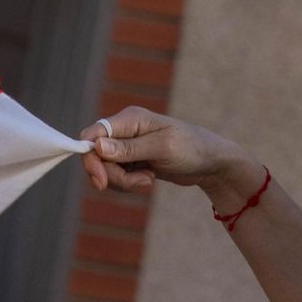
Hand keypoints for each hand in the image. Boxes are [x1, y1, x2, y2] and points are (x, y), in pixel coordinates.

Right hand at [79, 107, 249, 195]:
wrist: (211, 162)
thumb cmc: (192, 148)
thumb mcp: (163, 148)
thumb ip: (130, 148)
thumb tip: (97, 146)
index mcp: (130, 119)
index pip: (92, 135)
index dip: (90, 158)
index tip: (102, 180)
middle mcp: (124, 130)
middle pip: (96, 156)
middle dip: (113, 175)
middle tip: (139, 182)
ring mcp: (127, 146)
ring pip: (106, 168)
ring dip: (124, 181)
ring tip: (148, 180)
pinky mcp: (131, 160)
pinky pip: (117, 175)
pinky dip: (129, 183)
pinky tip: (148, 180)